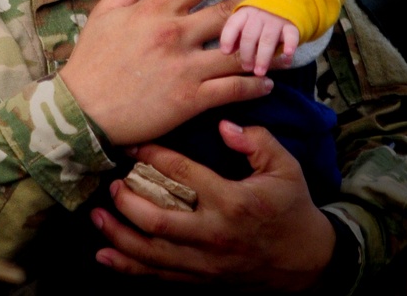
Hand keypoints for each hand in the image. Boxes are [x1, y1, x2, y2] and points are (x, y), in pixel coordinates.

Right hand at [59, 0, 271, 144]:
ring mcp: (185, 67)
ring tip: (288, 44)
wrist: (82, 110)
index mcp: (155, 9)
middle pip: (229, 10)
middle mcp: (175, 33)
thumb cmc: (91, 60)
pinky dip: (255, 86)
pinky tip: (268, 83)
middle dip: (260, 0)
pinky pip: (233, 89)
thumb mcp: (105, 13)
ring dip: (266, 48)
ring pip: (238, 51)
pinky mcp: (191, 99)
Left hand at [91, 121, 335, 290]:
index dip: (152, 155)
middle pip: (158, 221)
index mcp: (233, 202)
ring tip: (96, 216)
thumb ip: (257, 141)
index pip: (182, 175)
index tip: (131, 143)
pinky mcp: (202, 280)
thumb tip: (224, 125)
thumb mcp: (286, 167)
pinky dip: (129, 269)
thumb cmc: (292, 208)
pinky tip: (104, 256)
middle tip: (110, 183)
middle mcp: (214, 235)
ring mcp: (206, 263)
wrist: (310, 262)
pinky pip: (159, 277)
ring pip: (152, 254)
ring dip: (119, 235)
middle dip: (127, 202)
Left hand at [219, 6, 299, 75]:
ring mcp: (276, 20)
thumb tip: (226, 51)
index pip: (233, 24)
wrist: (287, 2)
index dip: (228, 38)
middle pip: (249, 35)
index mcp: (245, 13)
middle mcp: (259, 15)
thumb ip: (236, 35)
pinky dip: (290, 45)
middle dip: (247, 54)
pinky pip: (291, 35)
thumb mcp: (246, 22)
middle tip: (246, 68)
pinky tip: (287, 54)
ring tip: (260, 72)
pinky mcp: (291, 25)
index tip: (225, 52)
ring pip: (267, 40)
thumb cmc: (260, 19)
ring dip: (263, 57)